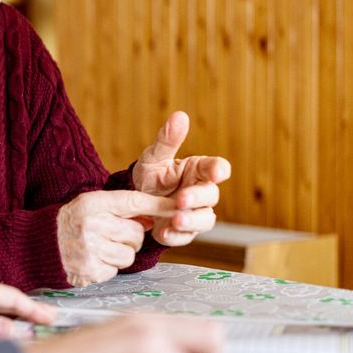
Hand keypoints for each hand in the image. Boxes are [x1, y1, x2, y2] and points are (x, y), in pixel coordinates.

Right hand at [58, 190, 175, 285]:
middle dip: (130, 237)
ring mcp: (91, 249)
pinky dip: (108, 267)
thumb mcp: (90, 205)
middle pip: (136, 233)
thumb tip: (153, 217)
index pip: (133, 201)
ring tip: (99, 248)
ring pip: (129, 255)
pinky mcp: (91, 270)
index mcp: (92, 203)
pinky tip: (93, 259)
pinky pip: (116, 270)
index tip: (178, 207)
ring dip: (120, 254)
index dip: (158, 205)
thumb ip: (120, 208)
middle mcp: (92, 225)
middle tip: (111, 235)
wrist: (38, 245)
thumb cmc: (70, 223)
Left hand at [132, 111, 230, 245]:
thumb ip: (167, 140)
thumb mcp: (154, 157)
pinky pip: (185, 236)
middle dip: (197, 198)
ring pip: (204, 219)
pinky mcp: (183, 231)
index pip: (217, 168)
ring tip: (175, 219)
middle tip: (181, 199)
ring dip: (191, 220)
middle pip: (211, 196)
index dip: (219, 170)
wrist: (134, 201)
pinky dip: (176, 236)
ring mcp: (194, 213)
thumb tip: (179, 116)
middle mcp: (201, 192)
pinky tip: (163, 233)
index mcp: (198, 170)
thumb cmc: (151, 175)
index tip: (217, 172)